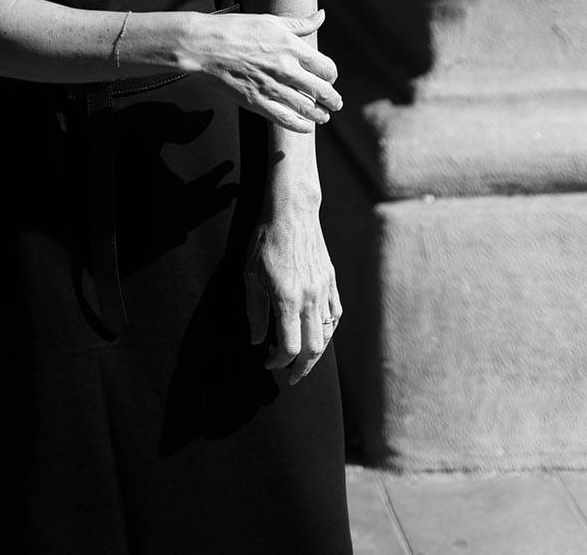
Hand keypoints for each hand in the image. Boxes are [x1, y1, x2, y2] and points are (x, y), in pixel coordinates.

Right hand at [197, 9, 341, 132]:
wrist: (204, 46)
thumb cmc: (235, 29)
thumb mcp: (270, 20)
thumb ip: (300, 23)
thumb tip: (322, 16)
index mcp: (291, 46)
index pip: (326, 67)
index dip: (332, 75)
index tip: (330, 78)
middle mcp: (285, 68)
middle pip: (322, 90)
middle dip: (332, 99)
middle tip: (335, 103)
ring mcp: (271, 87)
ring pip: (307, 108)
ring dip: (320, 114)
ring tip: (324, 116)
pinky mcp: (256, 102)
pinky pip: (286, 119)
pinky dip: (301, 126)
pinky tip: (306, 126)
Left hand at [248, 206, 341, 382]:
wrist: (292, 210)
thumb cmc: (266, 239)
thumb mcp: (250, 275)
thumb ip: (255, 312)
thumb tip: (257, 341)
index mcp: (287, 299)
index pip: (289, 347)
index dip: (277, 361)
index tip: (267, 362)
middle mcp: (310, 298)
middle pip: (313, 348)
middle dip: (301, 368)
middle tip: (290, 377)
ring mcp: (324, 290)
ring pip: (327, 334)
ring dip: (315, 353)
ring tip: (303, 360)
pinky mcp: (331, 281)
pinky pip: (336, 314)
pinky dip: (329, 330)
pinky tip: (318, 332)